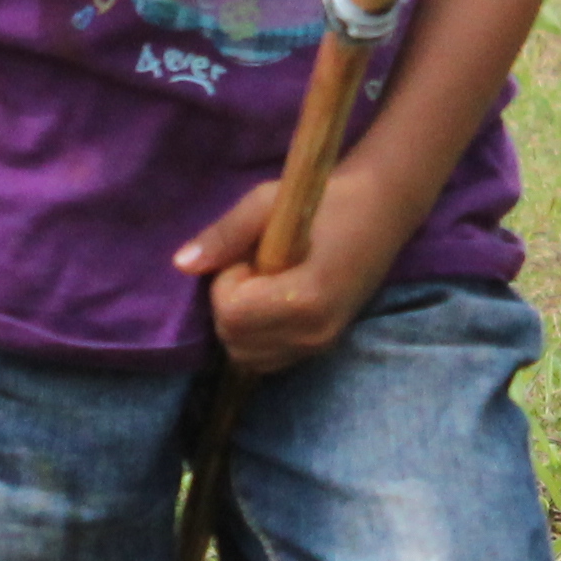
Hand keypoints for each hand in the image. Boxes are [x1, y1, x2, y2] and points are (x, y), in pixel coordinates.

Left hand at [172, 177, 376, 374]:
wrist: (379, 211)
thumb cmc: (322, 200)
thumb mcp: (266, 203)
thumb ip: (224, 236)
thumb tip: (181, 264)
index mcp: (304, 299)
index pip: (231, 314)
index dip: (227, 281)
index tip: (250, 255)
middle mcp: (313, 334)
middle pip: (234, 341)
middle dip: (230, 302)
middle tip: (256, 266)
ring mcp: (320, 346)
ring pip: (246, 357)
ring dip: (241, 322)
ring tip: (267, 283)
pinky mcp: (321, 349)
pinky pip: (266, 360)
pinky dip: (256, 335)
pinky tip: (274, 301)